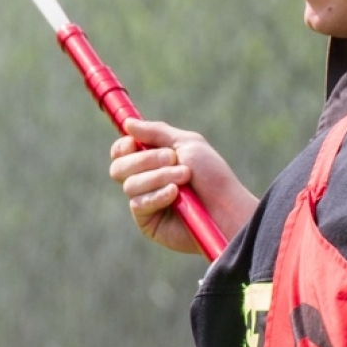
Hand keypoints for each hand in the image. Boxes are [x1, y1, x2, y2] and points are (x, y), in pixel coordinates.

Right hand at [108, 118, 259, 254]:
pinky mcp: (147, 223)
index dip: (123, 146)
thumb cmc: (212, 175)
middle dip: (145, 160)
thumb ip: (156, 132)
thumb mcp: (186, 144)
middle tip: (173, 159)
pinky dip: (158, 195)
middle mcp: (145, 181)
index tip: (134, 143)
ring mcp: (145, 202)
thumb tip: (127, 124)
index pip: (121, 152)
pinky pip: (138, 204)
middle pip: (119, 167)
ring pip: (129, 185)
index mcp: (152, 161)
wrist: (227, 206)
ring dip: (159, 177)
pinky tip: (175, 194)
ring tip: (184, 177)